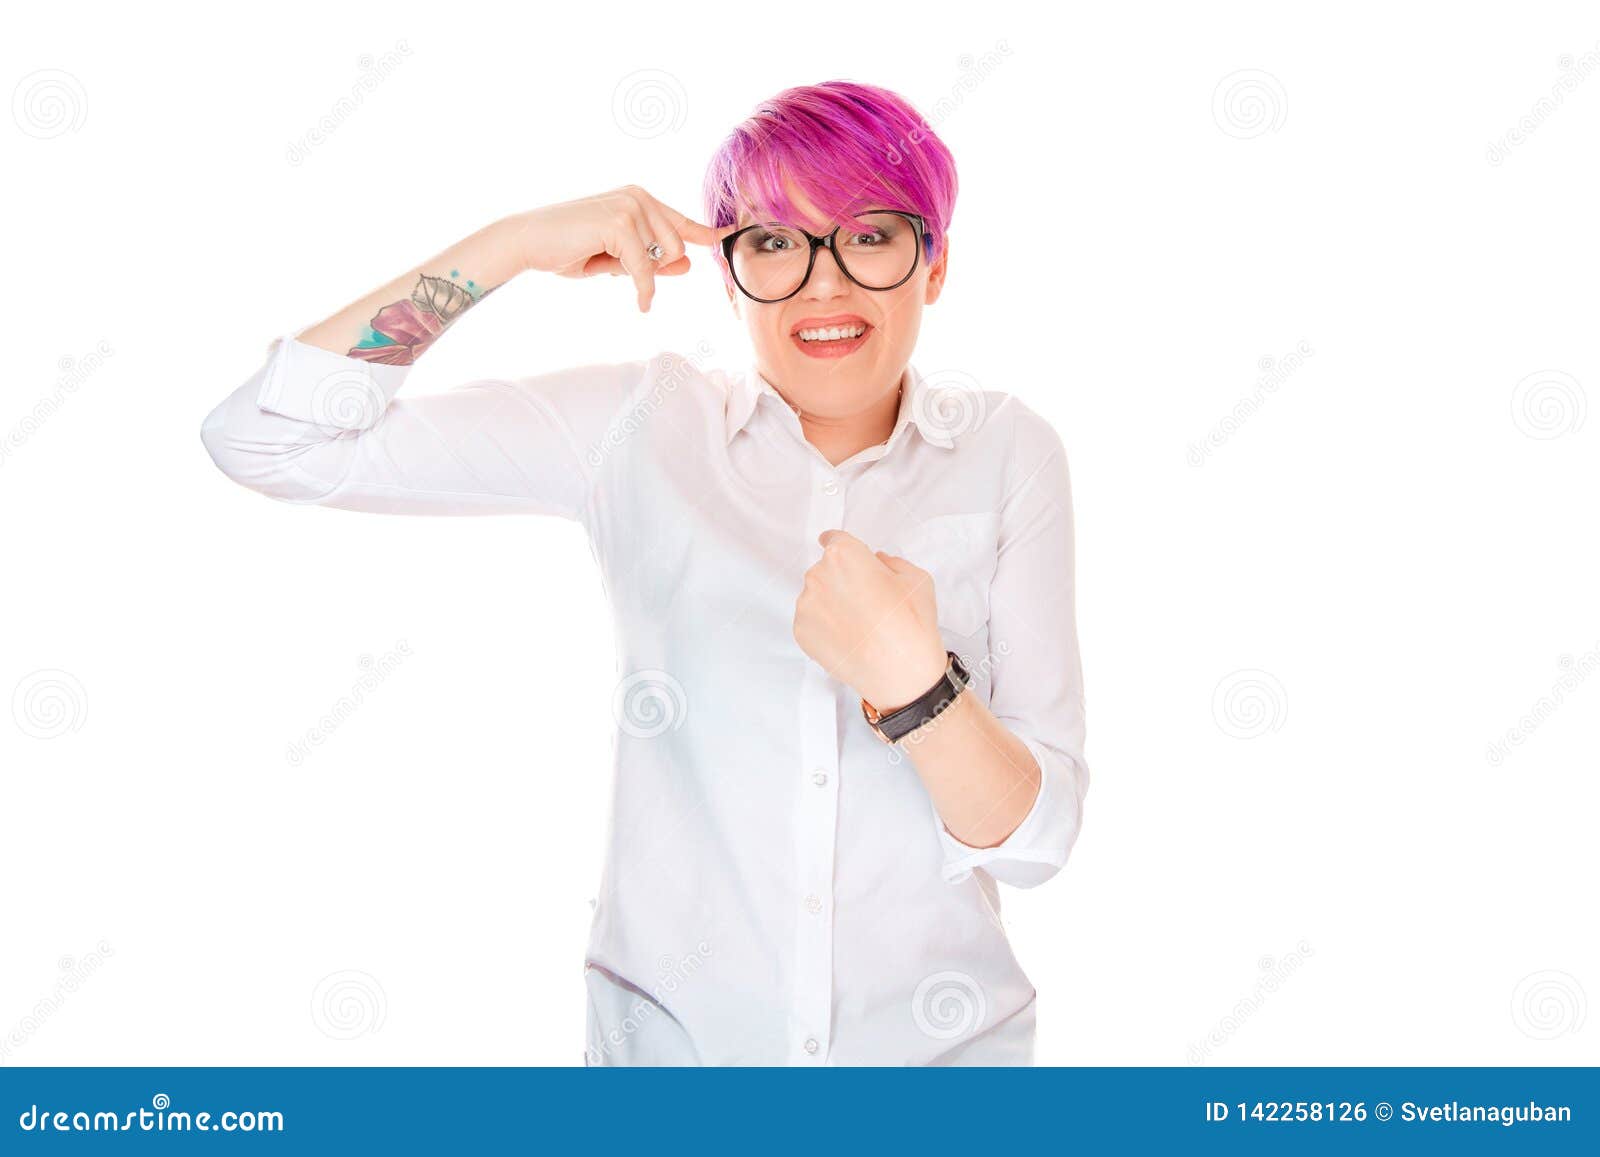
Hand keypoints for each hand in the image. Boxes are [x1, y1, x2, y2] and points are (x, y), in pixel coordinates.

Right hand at [506, 186, 736, 311]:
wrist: (528, 242)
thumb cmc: (567, 249)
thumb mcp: (616, 258)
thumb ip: (651, 260)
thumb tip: (687, 264)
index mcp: (638, 198)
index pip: (681, 220)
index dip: (707, 232)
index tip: (730, 234)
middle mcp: (638, 196)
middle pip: (676, 245)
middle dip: (654, 268)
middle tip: (613, 265)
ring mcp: (630, 205)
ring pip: (662, 257)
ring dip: (639, 275)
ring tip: (602, 264)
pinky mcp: (620, 221)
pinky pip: (646, 267)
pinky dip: (644, 289)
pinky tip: (641, 302)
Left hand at [792, 529, 949, 710]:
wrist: (900, 672)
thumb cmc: (910, 625)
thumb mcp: (916, 579)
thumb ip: (891, 562)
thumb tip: (878, 563)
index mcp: (844, 555)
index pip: (833, 539)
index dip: (840, 547)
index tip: (840, 552)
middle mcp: (819, 576)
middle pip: (826, 570)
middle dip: (843, 580)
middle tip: (866, 601)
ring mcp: (806, 605)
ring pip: (817, 596)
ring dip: (832, 604)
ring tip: (859, 624)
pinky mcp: (801, 631)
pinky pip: (811, 620)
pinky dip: (826, 626)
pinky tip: (849, 637)